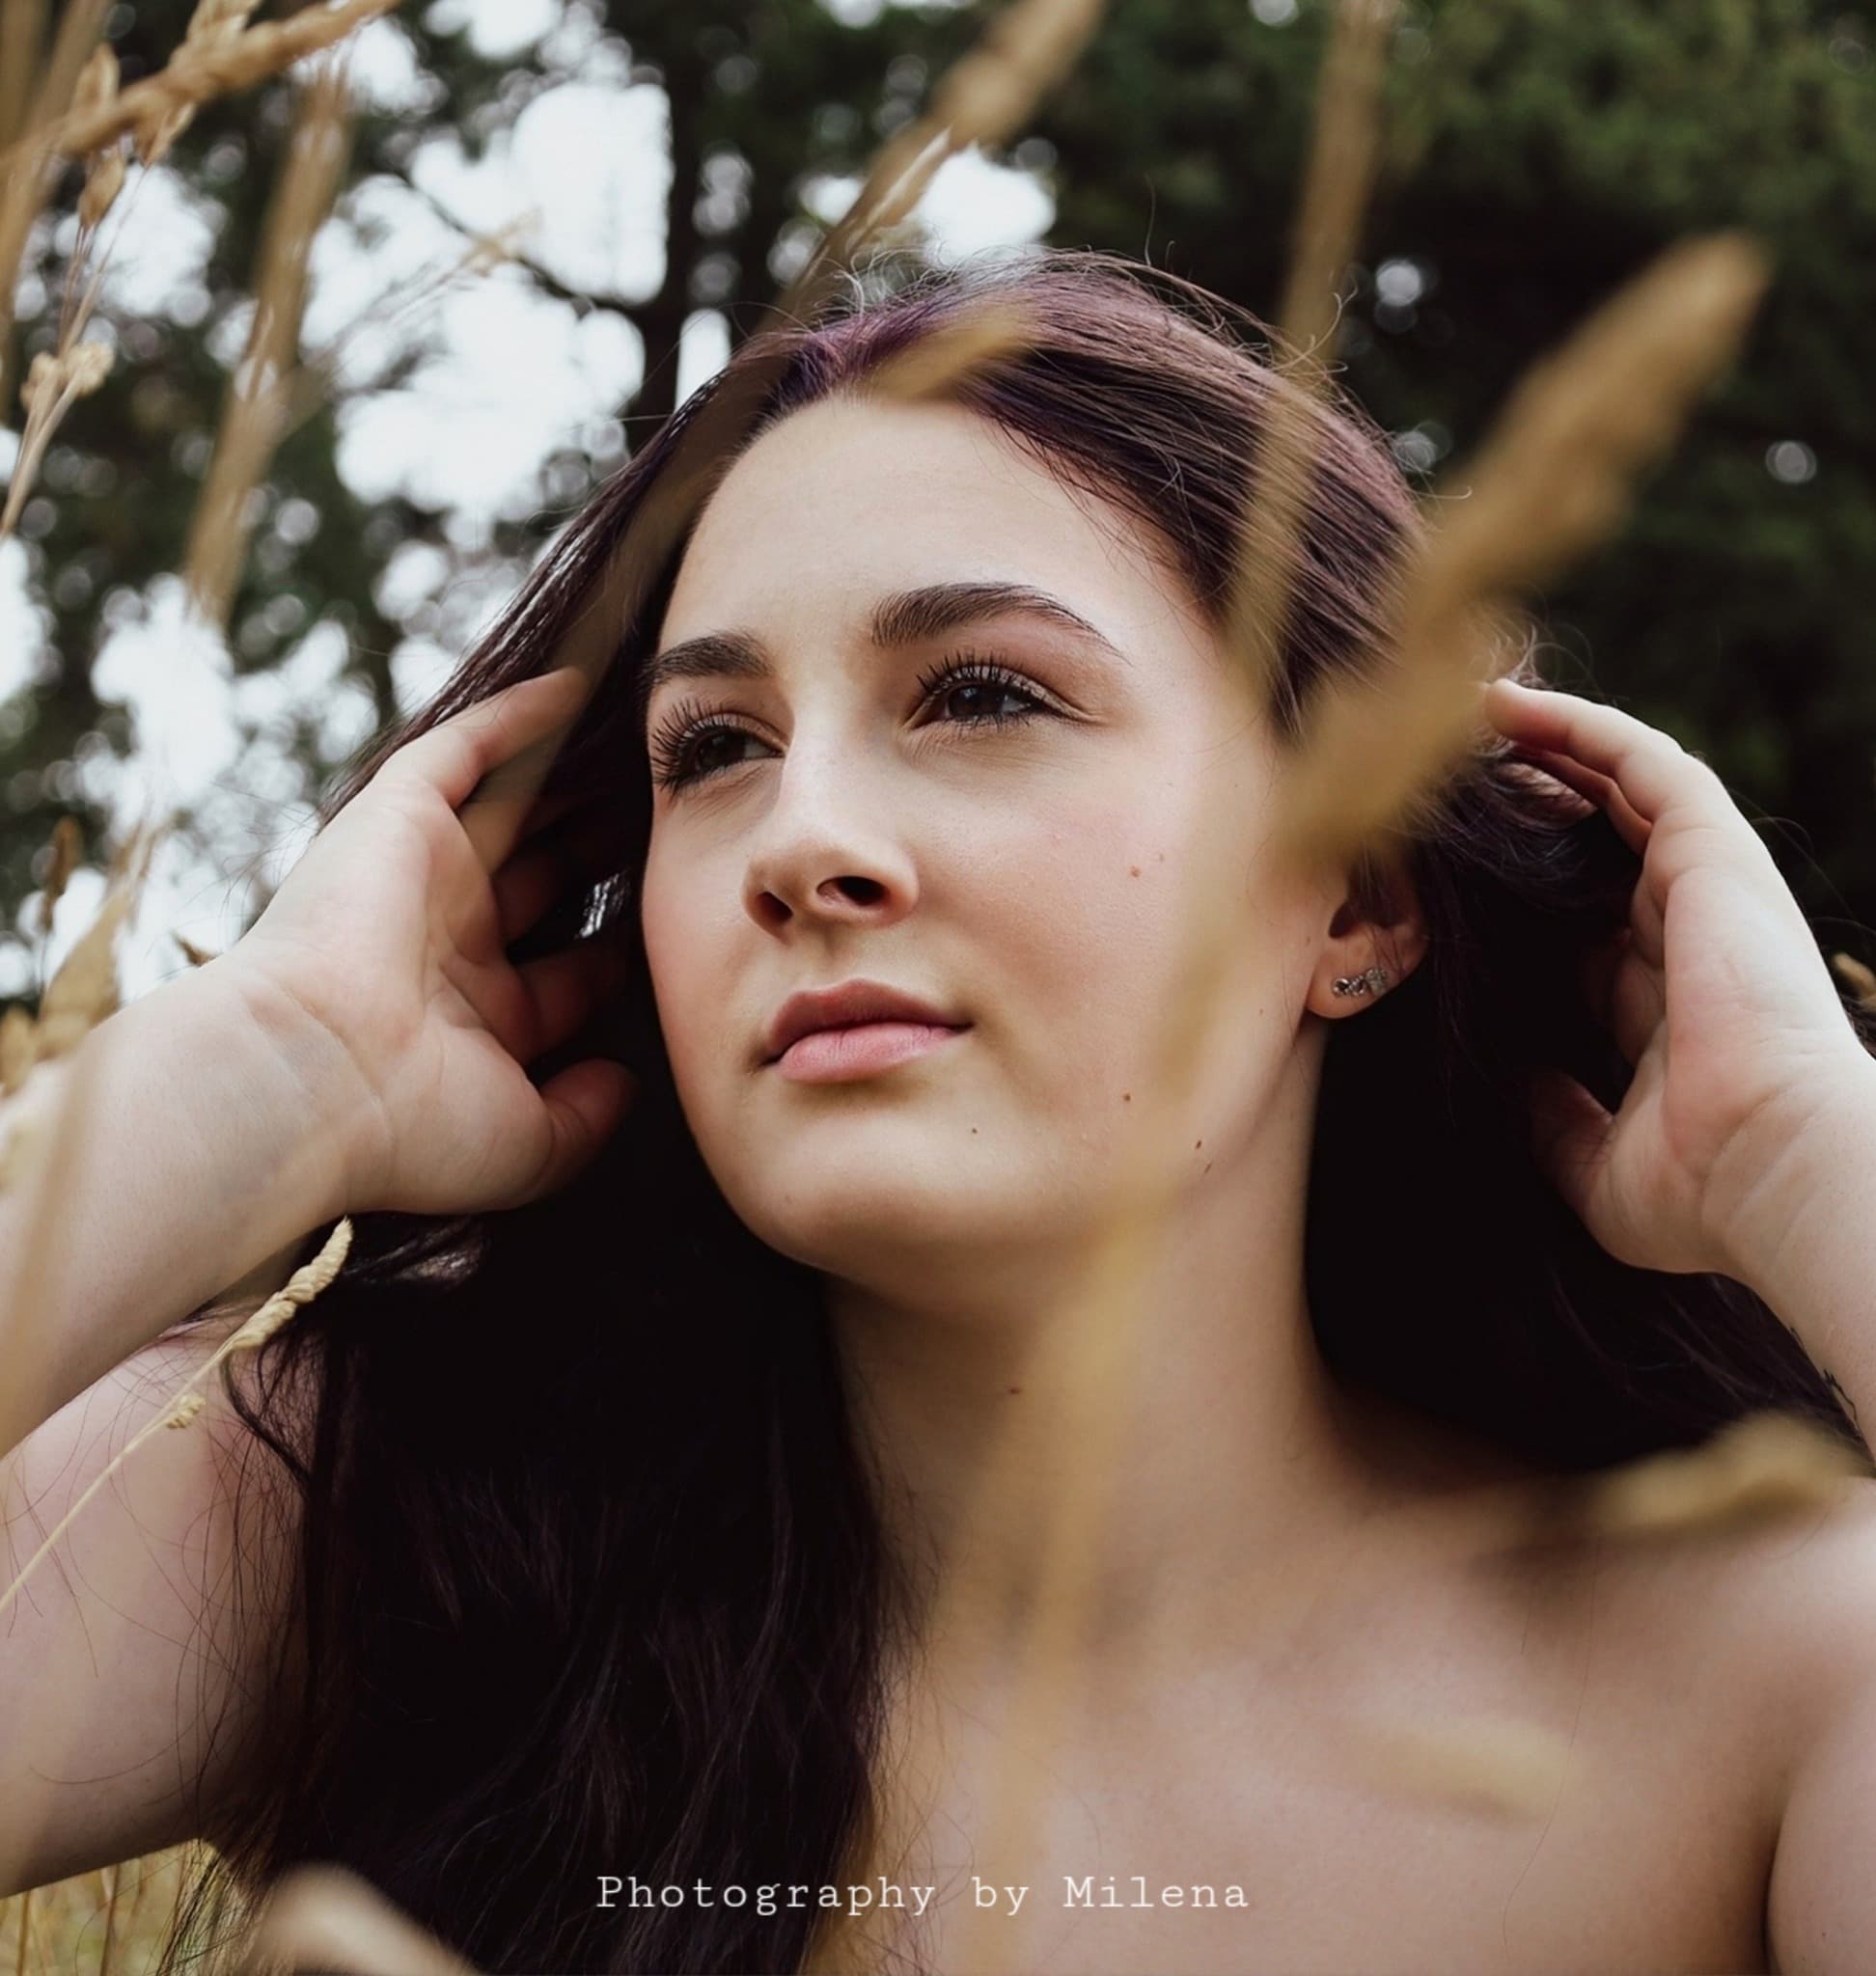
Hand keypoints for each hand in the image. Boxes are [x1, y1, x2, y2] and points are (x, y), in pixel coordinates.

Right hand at [217, 666, 637, 1219]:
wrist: (308, 1077)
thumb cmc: (412, 1125)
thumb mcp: (528, 1143)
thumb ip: (587, 1116)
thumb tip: (627, 1085)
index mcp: (473, 1022)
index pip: (561, 983)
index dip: (617, 958)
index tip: (676, 930)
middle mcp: (446, 947)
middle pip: (539, 888)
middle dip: (595, 861)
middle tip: (662, 828)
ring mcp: (422, 878)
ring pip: (511, 812)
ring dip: (570, 785)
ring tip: (640, 751)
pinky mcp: (397, 817)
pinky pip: (467, 749)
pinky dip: (519, 718)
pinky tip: (581, 688)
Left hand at [1479, 676, 1872, 1283]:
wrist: (1776, 1167)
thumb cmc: (1705, 1189)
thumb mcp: (1601, 1169)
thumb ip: (1559, 1126)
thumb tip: (1523, 1088)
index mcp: (1656, 1002)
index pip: (1576, 922)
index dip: (1514, 891)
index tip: (1440, 873)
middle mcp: (1681, 932)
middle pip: (1593, 839)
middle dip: (1528, 799)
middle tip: (1445, 773)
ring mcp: (1703, 886)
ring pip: (1616, 784)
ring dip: (1544, 744)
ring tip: (1465, 714)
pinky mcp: (1714, 851)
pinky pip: (1641, 762)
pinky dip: (1578, 728)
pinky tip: (1507, 709)